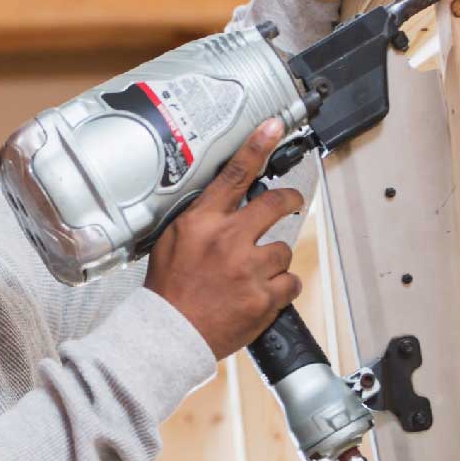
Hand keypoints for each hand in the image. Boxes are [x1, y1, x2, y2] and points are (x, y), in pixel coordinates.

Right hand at [143, 119, 304, 358]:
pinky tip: (261, 294)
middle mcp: (229, 240)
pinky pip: (290, 283)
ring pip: (283, 250)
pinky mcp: (265, 297)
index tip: (275, 126)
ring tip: (252, 275)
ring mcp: (250, 269)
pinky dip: (280, 289)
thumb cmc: (168, 291)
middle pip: (275, 204)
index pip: (234, 175)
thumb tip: (221, 205)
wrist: (169, 335)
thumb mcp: (171, 242)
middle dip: (289, 201)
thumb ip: (199, 220)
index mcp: (202, 223)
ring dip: (273, 260)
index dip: (258, 145)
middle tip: (291, 203)